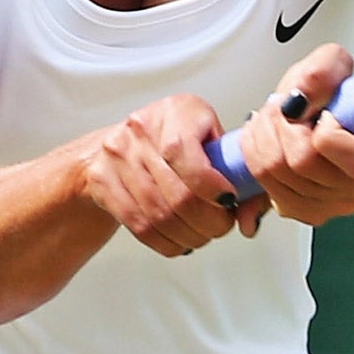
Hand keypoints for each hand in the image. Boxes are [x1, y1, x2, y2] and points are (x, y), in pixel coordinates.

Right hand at [82, 94, 243, 257]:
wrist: (120, 143)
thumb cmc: (177, 139)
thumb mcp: (210, 138)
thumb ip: (237, 172)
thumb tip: (250, 220)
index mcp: (177, 111)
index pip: (185, 154)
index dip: (211, 187)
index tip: (229, 202)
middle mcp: (142, 129)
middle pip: (177, 194)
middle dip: (208, 222)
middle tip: (221, 227)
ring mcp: (118, 155)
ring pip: (159, 215)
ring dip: (189, 236)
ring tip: (202, 236)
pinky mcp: (102, 182)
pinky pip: (140, 227)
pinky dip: (167, 242)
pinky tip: (181, 241)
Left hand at [236, 44, 353, 225]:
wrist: (336, 118)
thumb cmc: (342, 97)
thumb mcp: (336, 66)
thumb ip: (322, 73)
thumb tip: (298, 99)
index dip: (326, 129)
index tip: (324, 111)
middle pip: (302, 164)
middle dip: (279, 124)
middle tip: (282, 105)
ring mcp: (336, 205)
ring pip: (277, 175)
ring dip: (262, 137)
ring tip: (272, 117)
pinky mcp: (307, 211)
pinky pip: (266, 189)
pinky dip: (256, 158)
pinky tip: (266, 140)